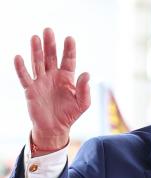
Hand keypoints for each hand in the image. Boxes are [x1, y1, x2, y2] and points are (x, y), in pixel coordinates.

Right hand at [14, 28, 90, 151]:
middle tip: (48, 30)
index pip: (68, 60)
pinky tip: (18, 57)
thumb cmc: (70, 114)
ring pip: (38, 63)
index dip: (69, 49)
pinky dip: (21, 68)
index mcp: (67, 78)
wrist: (55, 128)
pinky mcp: (30, 89)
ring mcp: (41, 81)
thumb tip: (87, 74)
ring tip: (35, 37)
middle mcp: (53, 76)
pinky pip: (25, 77)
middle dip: (50, 44)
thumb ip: (85, 90)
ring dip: (36, 51)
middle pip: (51, 57)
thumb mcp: (82, 103)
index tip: (69, 38)